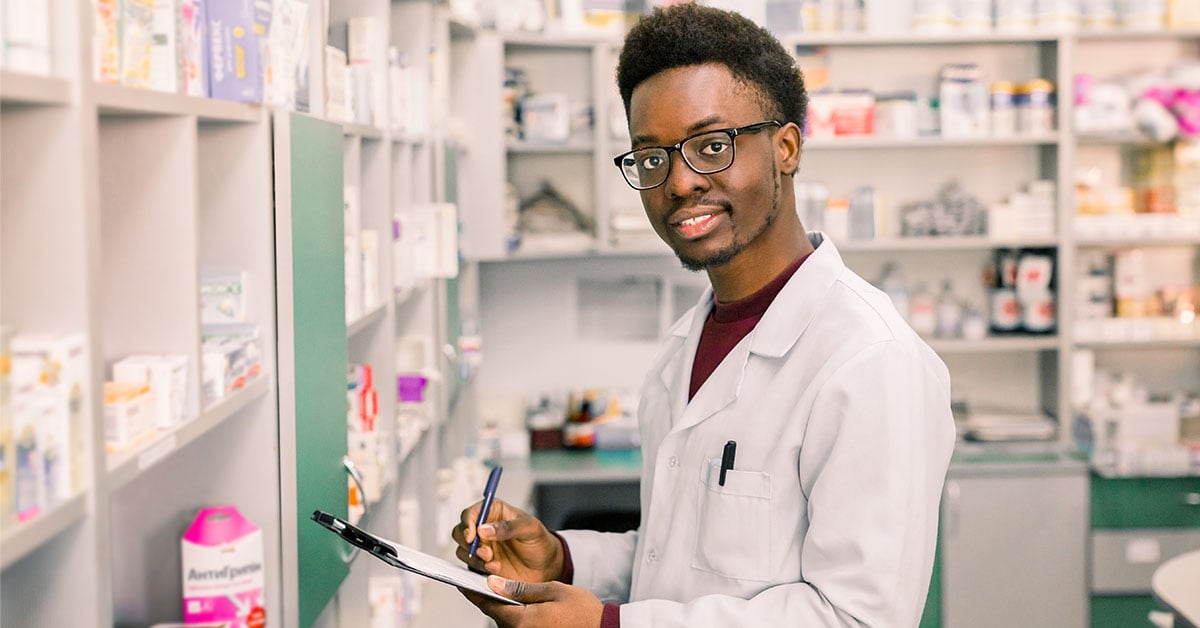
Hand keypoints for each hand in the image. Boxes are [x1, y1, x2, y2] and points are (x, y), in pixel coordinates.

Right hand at [452, 499, 563, 582]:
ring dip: (475, 559)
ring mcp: (481, 548)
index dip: (467, 522)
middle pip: (460, 532)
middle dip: (468, 544)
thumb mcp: (530, 528)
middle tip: (485, 553)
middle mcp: (483, 529)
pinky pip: (470, 567)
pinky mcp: (481, 565)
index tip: (472, 535)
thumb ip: (508, 526)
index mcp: (494, 512)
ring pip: (463, 551)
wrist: (546, 567)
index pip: (471, 513)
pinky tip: (494, 571)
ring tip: (494, 564)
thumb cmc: (539, 542)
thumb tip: (484, 528)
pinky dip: (479, 570)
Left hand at [460, 576, 603, 627]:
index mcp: (522, 621)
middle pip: (494, 613)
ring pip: (504, 620)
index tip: (460, 580)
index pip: (488, 604)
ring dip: (498, 605)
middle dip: (485, 597)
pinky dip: (510, 612)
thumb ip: (521, 588)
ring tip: (494, 587)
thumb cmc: (582, 610)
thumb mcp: (553, 590)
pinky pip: (515, 625)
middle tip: (475, 579)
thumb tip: (495, 583)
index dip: (472, 591)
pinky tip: (512, 601)